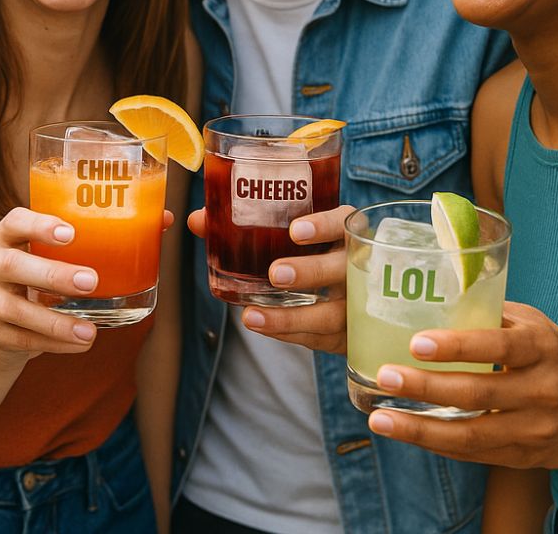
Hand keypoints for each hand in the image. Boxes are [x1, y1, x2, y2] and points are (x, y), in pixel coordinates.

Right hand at [0, 207, 98, 369]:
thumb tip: (164, 220)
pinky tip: (79, 343)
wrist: (13, 324)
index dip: (39, 225)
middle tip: (91, 281)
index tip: (71, 233)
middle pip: (12, 264)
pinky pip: (22, 339)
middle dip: (53, 274)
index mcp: (11, 236)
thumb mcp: (65, 253)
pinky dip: (53, 343)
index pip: (15, 221)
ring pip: (15, 308)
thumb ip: (105, 236)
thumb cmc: (49, 274)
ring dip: (54, 321)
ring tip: (89, 330)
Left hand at [189, 205, 352, 353]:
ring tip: (252, 316)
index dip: (322, 225)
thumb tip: (196, 220)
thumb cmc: (310, 249)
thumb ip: (244, 225)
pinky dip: (290, 332)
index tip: (295, 231)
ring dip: (292, 316)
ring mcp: (360, 304)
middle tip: (275, 274)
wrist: (357, 290)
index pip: (342, 223)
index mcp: (347, 230)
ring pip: (332, 313)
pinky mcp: (351, 335)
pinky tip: (262, 326)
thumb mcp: (292, 233)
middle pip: (342, 269)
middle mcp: (360, 266)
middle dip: (309, 272)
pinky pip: (321, 338)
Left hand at [367, 302, 557, 468]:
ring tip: (380, 420)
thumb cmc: (555, 356)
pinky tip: (405, 434)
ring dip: (420, 430)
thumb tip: (429, 295)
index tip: (417, 343)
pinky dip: (437, 444)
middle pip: (477, 393)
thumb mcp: (534, 324)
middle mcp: (542, 390)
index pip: (497, 346)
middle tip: (385, 375)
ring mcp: (534, 430)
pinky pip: (474, 454)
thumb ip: (488, 314)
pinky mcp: (524, 457)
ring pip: (472, 435)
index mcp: (542, 347)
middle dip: (425, 387)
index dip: (457, 346)